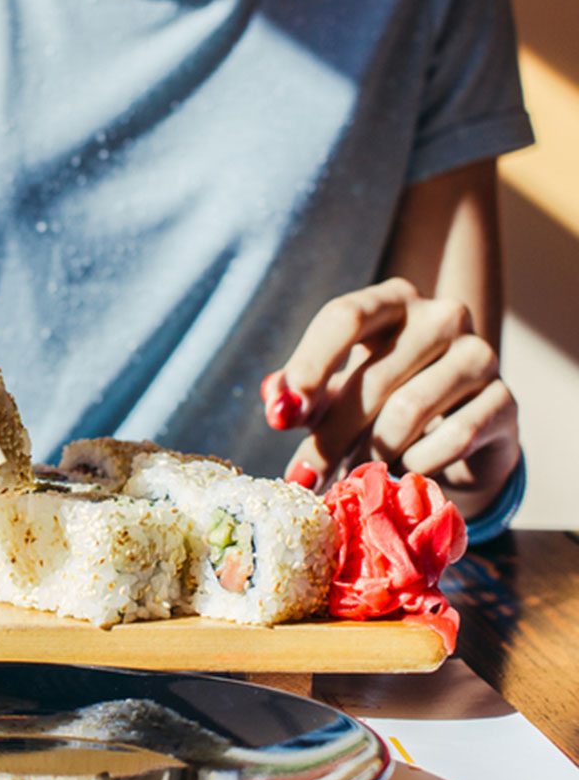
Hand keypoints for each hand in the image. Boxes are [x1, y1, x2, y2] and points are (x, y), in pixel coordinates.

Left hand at [262, 277, 519, 513]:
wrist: (457, 434)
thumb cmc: (382, 400)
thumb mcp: (335, 389)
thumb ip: (301, 390)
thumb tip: (275, 400)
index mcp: (390, 301)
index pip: (344, 317)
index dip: (309, 366)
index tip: (281, 415)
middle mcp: (439, 316)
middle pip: (373, 375)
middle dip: (330, 434)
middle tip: (305, 477)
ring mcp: (479, 353)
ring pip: (409, 409)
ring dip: (371, 454)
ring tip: (349, 478)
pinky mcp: (505, 399)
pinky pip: (452, 436)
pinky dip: (416, 464)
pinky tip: (400, 474)